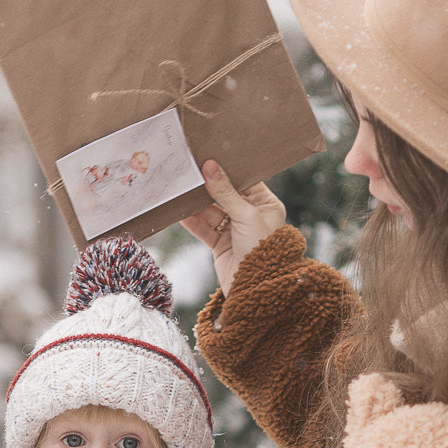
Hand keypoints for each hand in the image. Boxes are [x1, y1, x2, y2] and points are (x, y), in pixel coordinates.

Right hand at [180, 159, 288, 298]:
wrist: (256, 288)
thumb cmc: (263, 250)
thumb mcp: (246, 216)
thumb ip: (226, 192)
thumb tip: (210, 167)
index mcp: (266, 204)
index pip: (244, 182)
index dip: (228, 171)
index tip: (210, 158)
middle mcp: (250, 215)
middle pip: (225, 195)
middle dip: (208, 187)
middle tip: (190, 173)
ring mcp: (234, 230)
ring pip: (212, 212)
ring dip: (197, 204)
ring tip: (181, 191)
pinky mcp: (221, 244)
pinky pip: (204, 229)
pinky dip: (193, 222)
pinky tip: (180, 212)